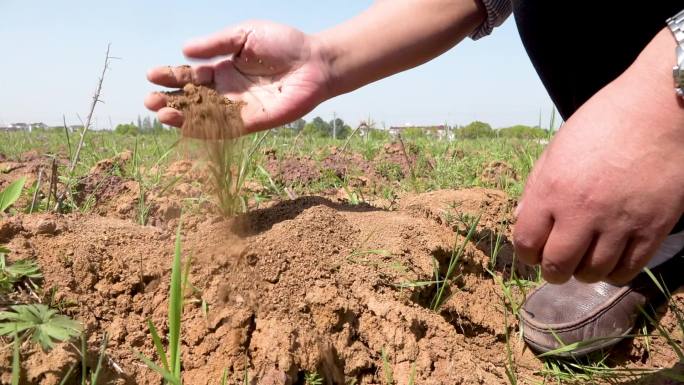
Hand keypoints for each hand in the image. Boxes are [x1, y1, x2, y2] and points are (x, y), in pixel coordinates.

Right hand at [145, 21, 331, 133]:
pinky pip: (225, 129)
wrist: (314, 62)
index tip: (152, 75)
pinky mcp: (252, 122)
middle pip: (193, 99)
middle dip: (170, 99)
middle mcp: (228, 90)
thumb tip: (185, 51)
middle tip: (149, 101)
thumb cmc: (283, 44)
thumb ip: (216, 44)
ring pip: (204, 116)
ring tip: (161, 114)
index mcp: (224, 69)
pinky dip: (205, 130)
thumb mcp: (244, 35)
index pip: (191, 76)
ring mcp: (239, 108)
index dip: (172, 76)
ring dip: (182, 117)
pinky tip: (187, 128)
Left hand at [513, 30, 683, 284]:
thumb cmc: (602, 124)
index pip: (526, 242)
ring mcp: (619, 223)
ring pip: (593, 273)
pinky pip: (628, 269)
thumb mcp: (556, 149)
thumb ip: (536, 188)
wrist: (658, 111)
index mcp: (552, 189)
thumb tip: (522, 221)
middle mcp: (582, 211)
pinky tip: (611, 262)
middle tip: (557, 265)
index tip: (533, 252)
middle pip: (557, 265)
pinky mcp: (652, 229)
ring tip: (585, 261)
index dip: (527, 253)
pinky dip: (614, 272)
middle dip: (552, 270)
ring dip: (583, 273)